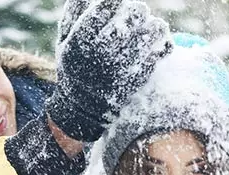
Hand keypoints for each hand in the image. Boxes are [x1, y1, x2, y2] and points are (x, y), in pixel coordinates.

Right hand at [47, 0, 172, 140]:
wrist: (83, 109)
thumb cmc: (75, 68)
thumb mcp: (65, 41)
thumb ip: (74, 13)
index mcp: (82, 39)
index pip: (109, 4)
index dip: (117, 2)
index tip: (118, 6)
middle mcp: (102, 51)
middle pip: (134, 13)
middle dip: (138, 12)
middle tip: (137, 16)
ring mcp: (122, 64)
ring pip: (152, 29)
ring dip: (154, 26)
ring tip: (150, 29)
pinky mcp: (139, 77)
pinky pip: (160, 50)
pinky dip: (163, 43)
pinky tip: (158, 43)